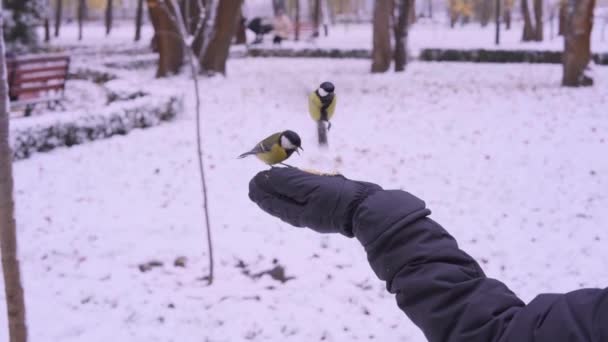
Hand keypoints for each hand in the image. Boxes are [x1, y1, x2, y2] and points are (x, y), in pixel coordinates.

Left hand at [248, 168, 381, 236]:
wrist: (369, 210)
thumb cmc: (339, 200)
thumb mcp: (311, 188)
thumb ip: (288, 181)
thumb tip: (267, 176)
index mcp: (297, 213)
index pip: (272, 202)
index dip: (261, 191)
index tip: (252, 181)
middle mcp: (304, 215)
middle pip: (280, 203)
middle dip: (267, 193)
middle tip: (255, 184)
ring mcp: (316, 212)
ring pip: (292, 203)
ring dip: (281, 193)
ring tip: (273, 186)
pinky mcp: (329, 206)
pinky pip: (306, 200)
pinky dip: (297, 193)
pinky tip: (301, 190)